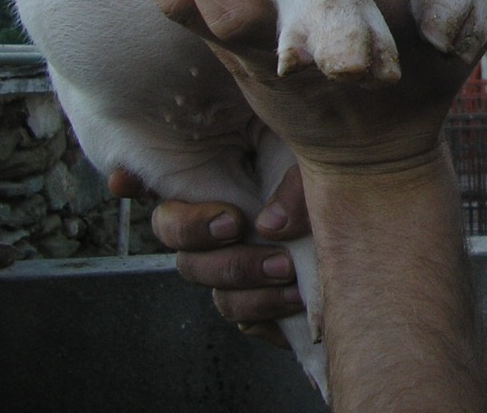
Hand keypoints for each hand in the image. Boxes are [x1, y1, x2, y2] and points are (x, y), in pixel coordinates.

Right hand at [108, 165, 310, 347]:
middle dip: (204, 238)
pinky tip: (296, 302)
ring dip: (246, 284)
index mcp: (219, 184)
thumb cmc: (329, 176)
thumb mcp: (313, 165)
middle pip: (177, 245)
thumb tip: (270, 224)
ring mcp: (234, 271)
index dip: (132, 183)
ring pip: (215, 291)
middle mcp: (216, 231)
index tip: (125, 182)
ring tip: (288, 271)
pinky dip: (269, 314)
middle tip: (238, 227)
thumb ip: (293, 182)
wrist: (360, 231)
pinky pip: (248, 321)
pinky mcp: (259, 304)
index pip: (161, 184)